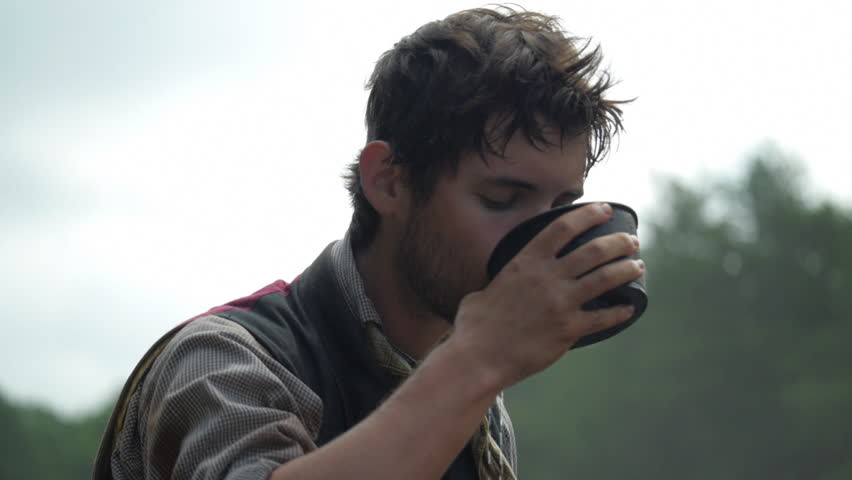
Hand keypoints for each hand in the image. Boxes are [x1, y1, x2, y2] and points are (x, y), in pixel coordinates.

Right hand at [451, 202, 644, 389]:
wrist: (479, 356)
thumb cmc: (474, 326)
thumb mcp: (484, 291)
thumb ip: (500, 284)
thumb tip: (497, 286)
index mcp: (526, 261)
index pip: (563, 227)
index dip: (588, 215)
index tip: (605, 210)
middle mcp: (547, 277)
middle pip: (594, 250)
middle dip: (619, 242)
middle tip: (632, 241)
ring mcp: (561, 302)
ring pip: (606, 278)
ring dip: (627, 269)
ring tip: (638, 266)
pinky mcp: (569, 329)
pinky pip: (604, 317)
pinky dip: (621, 311)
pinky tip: (630, 308)